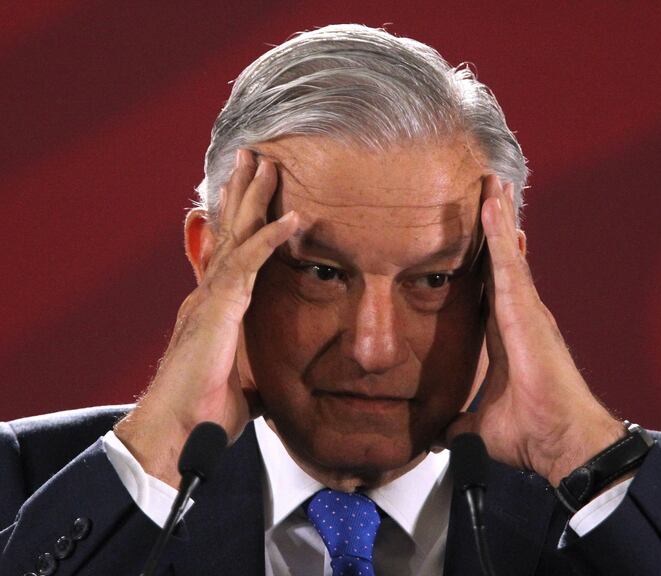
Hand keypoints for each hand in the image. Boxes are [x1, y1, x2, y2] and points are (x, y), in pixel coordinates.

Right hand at [114, 149, 298, 486]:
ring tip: (265, 162)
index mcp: (214, 310)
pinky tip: (294, 218)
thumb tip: (270, 387)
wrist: (177, 434)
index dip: (242, 224)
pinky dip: (271, 238)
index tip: (253, 196)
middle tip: (254, 158)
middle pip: (229, 233)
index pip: (232, 256)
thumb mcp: (243, 389)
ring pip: (235, 236)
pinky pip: (248, 264)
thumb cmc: (204, 414)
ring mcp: (210, 299)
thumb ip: (255, 376)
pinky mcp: (218, 310)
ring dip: (252, 198)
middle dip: (242, 194)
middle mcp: (208, 296)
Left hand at [444, 175, 625, 486]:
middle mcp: (520, 315)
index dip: (483, 258)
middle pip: (502, 260)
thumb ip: (459, 422)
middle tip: (488, 189)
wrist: (560, 442)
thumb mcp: (479, 424)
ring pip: (506, 254)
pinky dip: (498, 235)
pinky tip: (491, 207)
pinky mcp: (528, 312)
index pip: (490, 286)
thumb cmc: (531, 431)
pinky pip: (508, 265)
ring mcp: (526, 310)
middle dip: (495, 224)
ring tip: (491, 183)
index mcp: (506, 334)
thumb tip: (440, 434)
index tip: (476, 232)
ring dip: (498, 217)